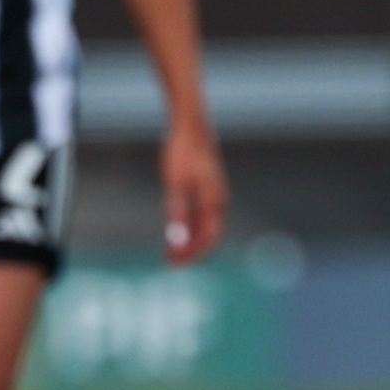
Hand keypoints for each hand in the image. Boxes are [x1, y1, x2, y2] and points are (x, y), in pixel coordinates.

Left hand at [161, 116, 228, 265]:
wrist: (189, 125)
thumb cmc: (182, 153)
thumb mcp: (176, 184)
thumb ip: (177, 213)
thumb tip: (177, 241)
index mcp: (215, 202)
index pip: (209, 239)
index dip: (192, 254)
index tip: (174, 264)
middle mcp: (219, 201)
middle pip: (210, 235)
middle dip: (191, 251)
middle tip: (170, 262)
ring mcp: (214, 194)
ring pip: (206, 226)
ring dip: (190, 241)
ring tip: (171, 250)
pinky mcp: (207, 187)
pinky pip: (202, 215)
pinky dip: (190, 227)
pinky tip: (176, 230)